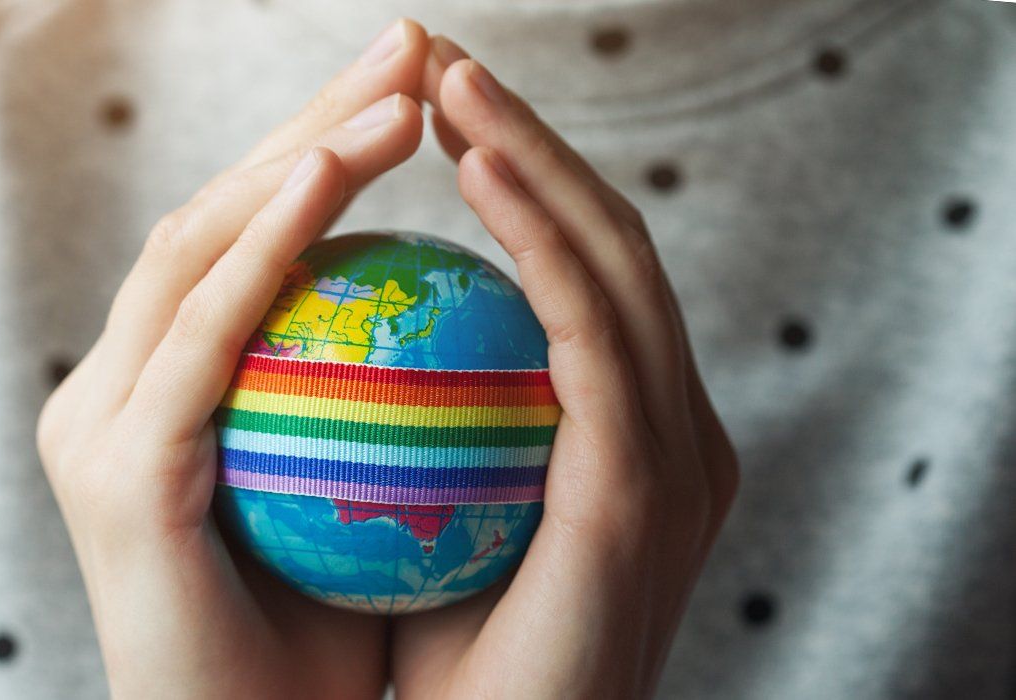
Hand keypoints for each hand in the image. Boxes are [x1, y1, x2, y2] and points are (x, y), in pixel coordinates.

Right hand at [35, 19, 429, 697]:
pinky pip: (206, 332)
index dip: (326, 149)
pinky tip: (339, 165)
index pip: (250, 240)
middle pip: (216, 214)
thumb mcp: (357, 495)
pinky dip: (271, 243)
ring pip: (195, 247)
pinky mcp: (118, 474)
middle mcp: (112, 390)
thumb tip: (470, 320)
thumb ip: (376, 404)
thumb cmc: (324, 646)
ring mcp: (102, 427)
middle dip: (314, 114)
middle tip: (415, 43)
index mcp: (162, 391)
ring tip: (400, 85)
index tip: (426, 92)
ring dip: (299, 151)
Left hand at [386, 37, 740, 698]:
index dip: (525, 176)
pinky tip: (473, 166)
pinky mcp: (643, 490)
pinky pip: (592, 334)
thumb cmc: (445, 657)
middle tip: (441, 60)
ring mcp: (675, 457)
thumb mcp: (444, 509)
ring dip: (534, 156)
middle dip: (531, 136)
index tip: (438, 113)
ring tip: (451, 79)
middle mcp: (677, 430)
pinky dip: (538, 238)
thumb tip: (353, 334)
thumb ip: (434, 421)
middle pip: (610, 240)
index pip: (583, 269)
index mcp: (637, 433)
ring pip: (614, 262)